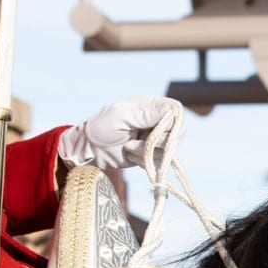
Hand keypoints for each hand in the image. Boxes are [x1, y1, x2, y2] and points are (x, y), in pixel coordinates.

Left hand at [58, 97, 182, 169]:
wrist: (90, 149)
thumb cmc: (101, 127)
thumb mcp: (121, 115)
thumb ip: (146, 113)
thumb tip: (172, 112)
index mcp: (152, 106)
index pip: (176, 111)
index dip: (170, 124)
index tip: (152, 132)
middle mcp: (157, 121)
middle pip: (176, 133)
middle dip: (154, 142)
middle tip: (134, 141)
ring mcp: (156, 138)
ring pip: (167, 150)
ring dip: (145, 153)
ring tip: (128, 147)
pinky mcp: (151, 154)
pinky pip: (159, 162)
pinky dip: (143, 161)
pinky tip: (130, 154)